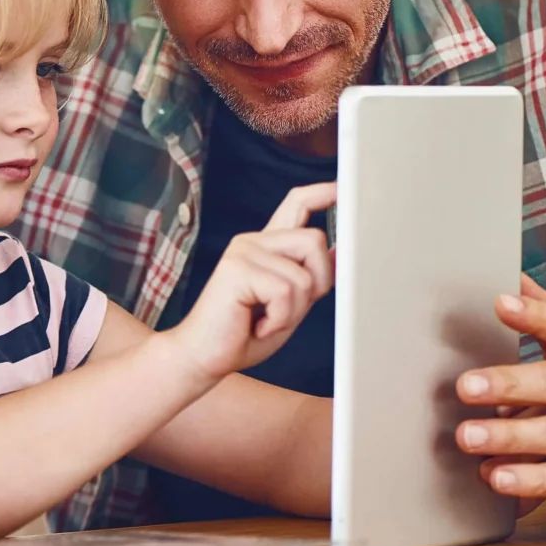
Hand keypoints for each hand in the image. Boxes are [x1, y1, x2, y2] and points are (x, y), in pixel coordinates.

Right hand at [168, 183, 334, 380]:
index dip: (323, 193)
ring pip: (304, 274)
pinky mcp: (237, 268)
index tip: (343, 188)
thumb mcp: (289, 304)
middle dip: (319, 282)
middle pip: (315, 241)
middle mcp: (254, 241)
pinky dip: (279, 318)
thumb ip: (310, 277)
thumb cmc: (243, 335)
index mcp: (267, 246)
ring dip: (294, 310)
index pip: (297, 203)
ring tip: (266, 319)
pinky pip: (285, 292)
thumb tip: (340, 253)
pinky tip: (257, 325)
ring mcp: (244, 251)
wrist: (202, 357)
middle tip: (288, 310)